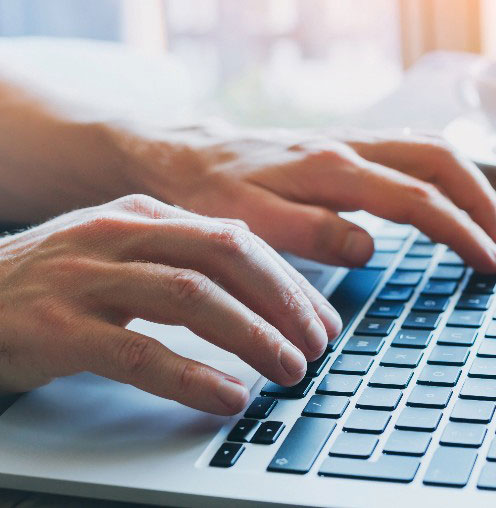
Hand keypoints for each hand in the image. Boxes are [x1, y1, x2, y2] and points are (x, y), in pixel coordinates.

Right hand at [0, 195, 340, 414]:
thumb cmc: (61, 282)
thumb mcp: (128, 253)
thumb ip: (188, 261)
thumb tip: (267, 292)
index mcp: (147, 213)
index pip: (238, 240)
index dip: (290, 283)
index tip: (322, 320)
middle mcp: (122, 233)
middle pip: (227, 256)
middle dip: (284, 302)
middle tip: (318, 345)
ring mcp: (88, 276)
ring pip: (192, 297)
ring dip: (253, 336)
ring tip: (290, 370)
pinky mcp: (58, 327)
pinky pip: (140, 352)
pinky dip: (193, 376)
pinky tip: (229, 396)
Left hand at [129, 124, 495, 271]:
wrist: (184, 156)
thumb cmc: (211, 194)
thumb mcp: (249, 225)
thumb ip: (312, 234)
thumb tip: (370, 248)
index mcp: (331, 169)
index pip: (418, 198)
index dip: (462, 230)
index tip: (490, 262)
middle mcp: (349, 146)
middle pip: (440, 159)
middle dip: (482, 201)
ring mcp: (350, 141)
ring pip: (431, 147)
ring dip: (470, 183)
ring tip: (490, 226)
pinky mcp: (345, 145)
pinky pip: (411, 149)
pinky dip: (444, 174)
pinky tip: (448, 199)